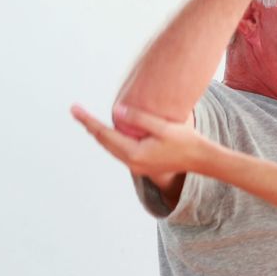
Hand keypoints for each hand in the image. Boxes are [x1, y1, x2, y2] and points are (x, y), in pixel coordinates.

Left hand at [71, 104, 209, 176]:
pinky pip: (120, 151)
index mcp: (134, 153)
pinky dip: (112, 140)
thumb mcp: (163, 126)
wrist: (201, 159)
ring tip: (88, 121)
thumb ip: (139, 118)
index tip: (75, 109)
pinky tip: (109, 133)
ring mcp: (137, 166)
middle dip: (90, 126)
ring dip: (100, 134)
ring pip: (111, 148)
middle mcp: (132, 162)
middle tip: (76, 111)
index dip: (88, 120)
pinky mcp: (143, 165)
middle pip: (104, 142)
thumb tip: (116, 110)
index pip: (104, 134)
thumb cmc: (185, 141)